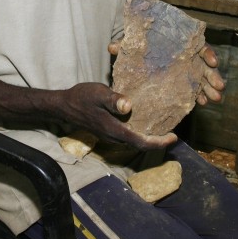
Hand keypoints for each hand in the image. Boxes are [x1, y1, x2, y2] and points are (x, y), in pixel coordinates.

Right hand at [60, 82, 176, 150]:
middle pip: (140, 145)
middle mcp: (113, 137)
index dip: (159, 142)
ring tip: (162, 129)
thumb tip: (129, 106)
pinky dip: (139, 134)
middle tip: (172, 134)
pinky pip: (127, 137)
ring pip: (133, 142)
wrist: (64, 106)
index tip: (174, 137)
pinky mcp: (106, 132)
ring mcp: (109, 136)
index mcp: (114, 130)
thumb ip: (114, 100)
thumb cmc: (81, 98)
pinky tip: (143, 123)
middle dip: (157, 142)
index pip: (141, 142)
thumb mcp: (98, 93)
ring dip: (148, 139)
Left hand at [110, 38, 224, 105]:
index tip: (212, 61)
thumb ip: (124, 46)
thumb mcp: (130, 45)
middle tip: (219, 87)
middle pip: (204, 63)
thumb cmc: (136, 47)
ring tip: (215, 99)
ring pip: (203, 77)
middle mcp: (185, 55)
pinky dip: (199, 95)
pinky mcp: (183, 82)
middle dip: (213, 75)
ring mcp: (186, 69)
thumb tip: (112, 47)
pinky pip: (195, 88)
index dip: (206, 53)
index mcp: (178, 43)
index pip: (197, 45)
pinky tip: (202, 104)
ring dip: (210, 88)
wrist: (135, 57)